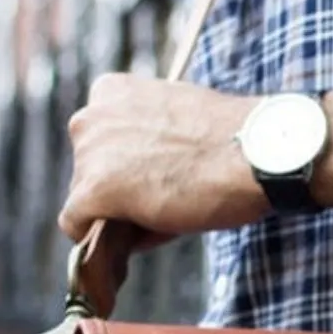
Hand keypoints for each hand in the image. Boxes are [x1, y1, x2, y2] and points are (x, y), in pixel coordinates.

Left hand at [58, 74, 268, 242]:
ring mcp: (88, 154)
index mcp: (110, 92)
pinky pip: (77, 225)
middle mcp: (89, 116)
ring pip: (88, 200)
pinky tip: (135, 241)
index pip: (102, 142)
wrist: (255, 153)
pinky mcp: (94, 191)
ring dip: (120, 215)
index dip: (131, 170)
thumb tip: (139, 186)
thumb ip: (152, 143)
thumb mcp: (181, 127)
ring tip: (168, 215)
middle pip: (91, 171)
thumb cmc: (232, 141)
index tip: (162, 180)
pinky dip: (100, 240)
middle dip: (122, 191)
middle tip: (168, 202)